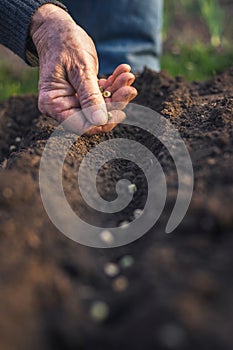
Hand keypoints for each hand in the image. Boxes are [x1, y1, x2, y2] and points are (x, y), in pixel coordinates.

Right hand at [30, 4, 136, 134]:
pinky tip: (122, 71)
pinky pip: (101, 95)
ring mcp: (73, 100)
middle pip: (93, 117)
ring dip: (117, 92)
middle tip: (129, 87)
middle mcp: (62, 106)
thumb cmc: (63, 44)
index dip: (102, 122)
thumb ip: (90, 96)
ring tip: (127, 75)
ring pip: (101, 107)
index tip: (121, 111)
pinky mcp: (83, 93)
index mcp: (53, 104)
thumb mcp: (80, 69)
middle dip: (114, 104)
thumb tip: (100, 121)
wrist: (57, 29)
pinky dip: (113, 84)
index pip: (80, 125)